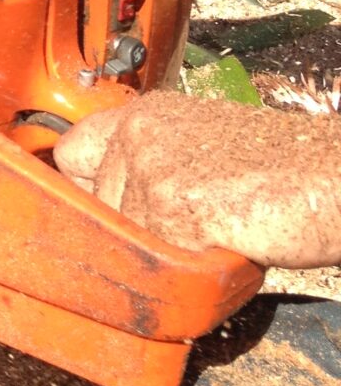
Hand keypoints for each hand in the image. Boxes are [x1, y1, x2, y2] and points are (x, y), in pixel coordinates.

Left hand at [54, 93, 340, 267]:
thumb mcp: (203, 149)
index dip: (85, 189)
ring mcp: (149, 167)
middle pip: (93, 207)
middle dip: (131, 231)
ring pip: (123, 240)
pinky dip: (186, 270)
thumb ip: (154, 168)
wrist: (333, 176)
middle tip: (185, 230)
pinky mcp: (170, 205)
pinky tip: (222, 246)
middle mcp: (137, 133)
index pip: (71, 153)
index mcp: (144, 115)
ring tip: (212, 236)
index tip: (100, 211)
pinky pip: (155, 260)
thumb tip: (111, 216)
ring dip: (161, 255)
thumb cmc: (285, 170)